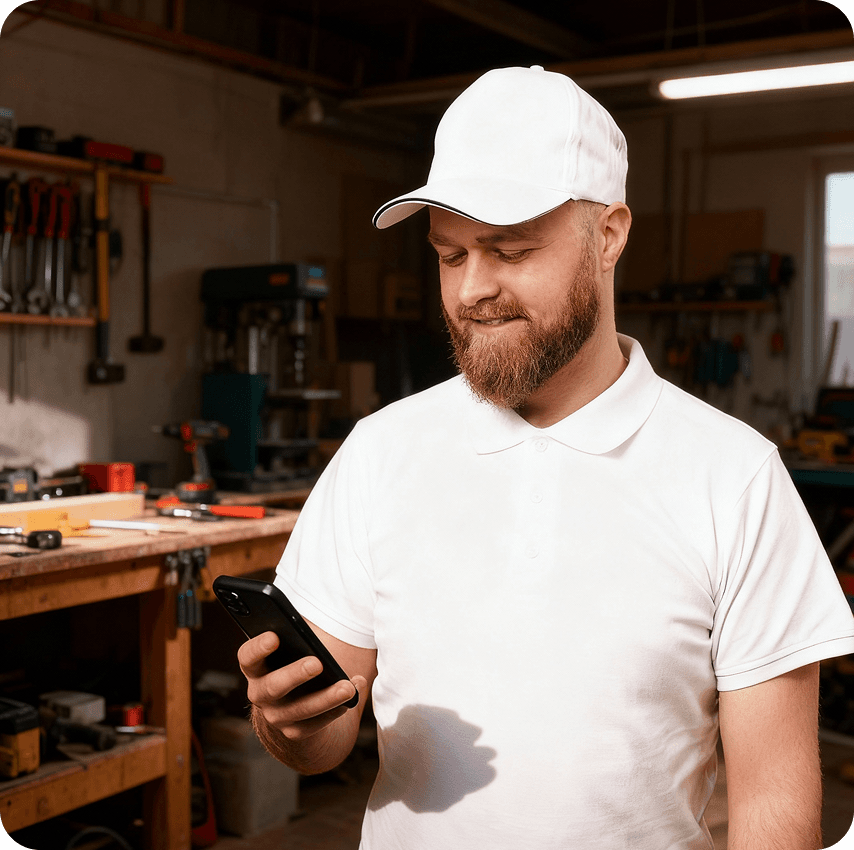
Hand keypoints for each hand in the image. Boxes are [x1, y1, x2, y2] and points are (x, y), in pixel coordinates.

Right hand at [238, 631, 362, 740]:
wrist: (294, 702)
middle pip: (273, 686)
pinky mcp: (294, 731)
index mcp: (255, 667)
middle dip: (295, 674)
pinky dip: (336, 711)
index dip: (258, 647)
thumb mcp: (291, 649)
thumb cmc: (294, 662)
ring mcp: (275, 716)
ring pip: (300, 709)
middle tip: (317, 663)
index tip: (274, 636)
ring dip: (326, 698)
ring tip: (348, 687)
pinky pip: (316, 724)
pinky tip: (352, 698)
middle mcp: (259, 693)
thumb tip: (314, 636)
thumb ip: (297, 639)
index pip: (247, 656)